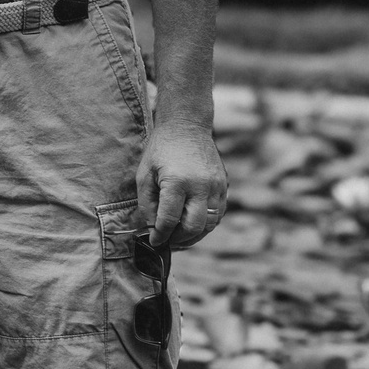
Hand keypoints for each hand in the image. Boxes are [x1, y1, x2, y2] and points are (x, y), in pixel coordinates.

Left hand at [139, 116, 228, 246]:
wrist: (186, 127)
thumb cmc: (161, 151)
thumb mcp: (144, 175)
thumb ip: (147, 204)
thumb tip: (153, 228)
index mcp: (177, 182)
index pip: (169, 220)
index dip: (161, 235)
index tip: (155, 242)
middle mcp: (201, 186)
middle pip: (194, 227)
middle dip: (179, 239)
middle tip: (168, 241)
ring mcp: (216, 186)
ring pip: (210, 224)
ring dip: (195, 235)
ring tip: (180, 236)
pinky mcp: (224, 185)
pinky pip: (218, 214)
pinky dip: (206, 224)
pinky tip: (193, 223)